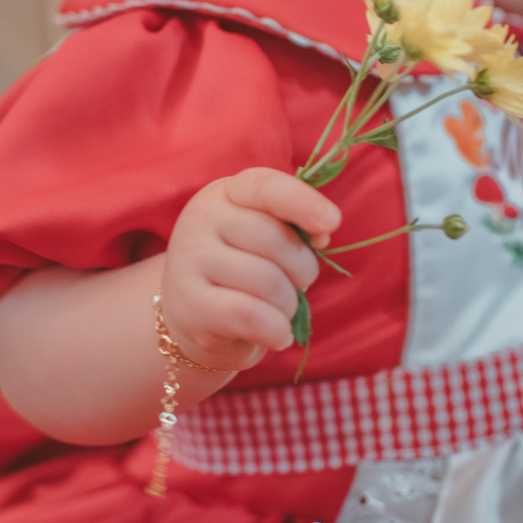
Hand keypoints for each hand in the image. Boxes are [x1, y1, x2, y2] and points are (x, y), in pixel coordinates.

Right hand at [161, 167, 341, 371]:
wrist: (192, 315)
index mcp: (227, 193)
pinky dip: (275, 330)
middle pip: (274, 240)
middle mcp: (202, 218)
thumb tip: (322, 233)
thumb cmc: (241, 268)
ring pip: (267, 282)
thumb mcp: (265, 237)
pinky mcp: (190, 305)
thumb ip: (294, 227)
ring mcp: (190, 260)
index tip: (332, 222)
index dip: (302, 201)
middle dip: (303, 270)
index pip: (265, 187)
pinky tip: (279, 335)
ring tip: (282, 310)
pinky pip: (249, 315)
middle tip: (298, 284)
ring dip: (289, 304)